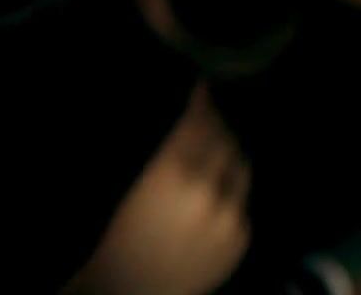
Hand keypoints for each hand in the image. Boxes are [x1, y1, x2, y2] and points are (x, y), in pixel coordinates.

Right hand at [63, 83, 250, 294]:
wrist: (132, 290)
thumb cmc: (117, 237)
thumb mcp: (131, 184)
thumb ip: (162, 151)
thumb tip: (181, 121)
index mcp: (174, 171)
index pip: (201, 120)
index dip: (202, 101)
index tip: (201, 87)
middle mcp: (209, 189)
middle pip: (225, 138)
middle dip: (217, 123)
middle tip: (207, 114)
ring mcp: (231, 215)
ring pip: (241, 166)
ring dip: (229, 151)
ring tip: (217, 146)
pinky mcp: (241, 238)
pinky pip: (243, 199)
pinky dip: (232, 187)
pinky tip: (218, 186)